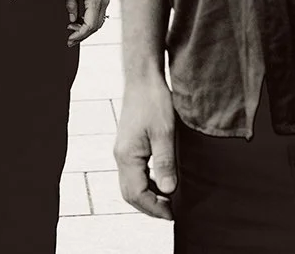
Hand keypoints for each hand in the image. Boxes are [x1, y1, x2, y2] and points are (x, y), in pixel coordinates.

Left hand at [66, 0, 109, 46]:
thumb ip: (71, 3)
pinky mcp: (105, 0)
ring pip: (98, 23)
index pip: (89, 25)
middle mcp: (103, 3)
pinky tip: (79, 22)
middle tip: (70, 41)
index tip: (70, 39)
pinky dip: (89, 23)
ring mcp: (106, 2)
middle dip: (82, 36)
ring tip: (72, 31)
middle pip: (95, 27)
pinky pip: (99, 17)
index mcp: (95, 1)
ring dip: (85, 30)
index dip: (79, 35)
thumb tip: (72, 20)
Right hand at [113, 69, 176, 220]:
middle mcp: (121, 156)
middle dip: (149, 207)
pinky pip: (133, 174)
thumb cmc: (153, 102)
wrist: (143, 80)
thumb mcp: (165, 133)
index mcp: (127, 156)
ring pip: (130, 185)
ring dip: (148, 197)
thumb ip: (165, 163)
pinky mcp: (128, 146)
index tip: (173, 215)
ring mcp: (123, 151)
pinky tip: (162, 183)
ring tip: (169, 202)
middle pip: (130, 194)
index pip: (136, 194)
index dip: (154, 208)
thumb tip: (168, 191)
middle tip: (172, 214)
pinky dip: (146, 185)